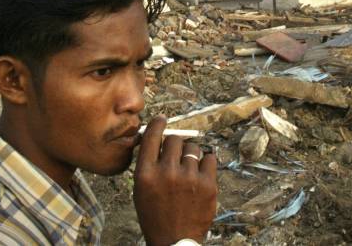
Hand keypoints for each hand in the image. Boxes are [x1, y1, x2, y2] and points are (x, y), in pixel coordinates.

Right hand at [133, 116, 216, 245]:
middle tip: (176, 155)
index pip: (152, 136)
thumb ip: (147, 164)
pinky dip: (206, 163)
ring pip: (193, 148)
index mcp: (146, 174)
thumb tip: (156, 138)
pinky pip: (210, 158)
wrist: (174, 241)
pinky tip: (200, 174)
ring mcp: (189, 178)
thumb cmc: (155, 215)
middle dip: (175, 144)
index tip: (162, 119)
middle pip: (175, 139)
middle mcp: (167, 172)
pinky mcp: (208, 184)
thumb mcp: (141, 190)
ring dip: (190, 154)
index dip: (158, 124)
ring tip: (188, 170)